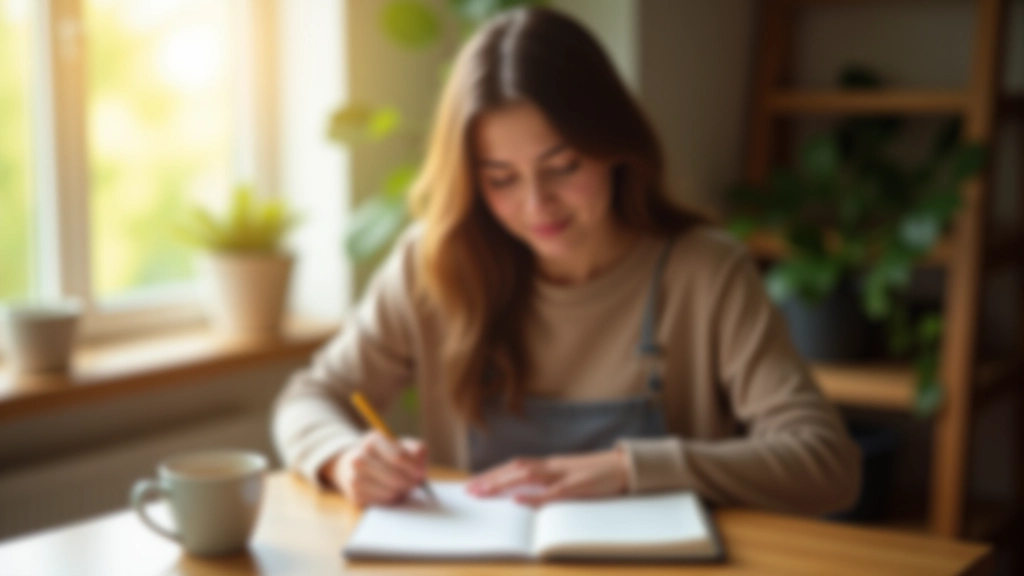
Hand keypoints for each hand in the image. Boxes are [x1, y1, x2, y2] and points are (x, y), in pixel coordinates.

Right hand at [320, 432, 427, 506]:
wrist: (354, 466)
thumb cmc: (386, 456)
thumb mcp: (402, 446)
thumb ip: (417, 451)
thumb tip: (420, 467)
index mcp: (373, 441)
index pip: (398, 457)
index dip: (414, 468)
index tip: (421, 473)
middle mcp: (359, 458)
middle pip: (395, 478)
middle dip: (410, 482)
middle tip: (415, 483)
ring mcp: (354, 478)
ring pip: (390, 492)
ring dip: (401, 492)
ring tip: (401, 485)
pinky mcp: (355, 496)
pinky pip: (383, 503)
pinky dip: (391, 499)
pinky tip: (390, 491)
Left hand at [466, 448, 630, 505]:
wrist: (625, 467)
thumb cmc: (596, 476)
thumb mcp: (568, 479)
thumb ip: (549, 485)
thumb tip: (525, 496)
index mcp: (549, 464)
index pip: (515, 466)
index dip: (493, 473)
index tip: (473, 483)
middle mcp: (552, 465)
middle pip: (515, 467)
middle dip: (490, 478)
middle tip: (469, 490)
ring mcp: (565, 473)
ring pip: (528, 475)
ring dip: (503, 483)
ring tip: (484, 492)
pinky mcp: (579, 485)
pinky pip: (553, 491)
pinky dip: (535, 496)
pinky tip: (518, 500)